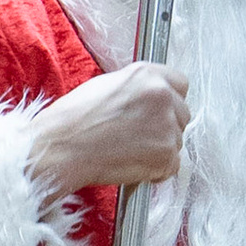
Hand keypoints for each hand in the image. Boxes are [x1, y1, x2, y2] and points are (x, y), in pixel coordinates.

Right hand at [25, 65, 189, 194]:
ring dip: (161, 149)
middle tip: (140, 136)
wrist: (63, 147)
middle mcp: (162, 97)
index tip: (159, 111)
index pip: (180, 84)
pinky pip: (172, 166)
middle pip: (182, 113)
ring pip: (177, 141)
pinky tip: (133, 165)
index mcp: (147, 75)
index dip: (170, 100)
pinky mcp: (166, 156)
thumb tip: (148, 99)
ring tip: (130, 151)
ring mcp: (167, 127)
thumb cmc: (75, 119)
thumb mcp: (108, 85)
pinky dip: (157, 170)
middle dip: (166, 126)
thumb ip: (137, 88)